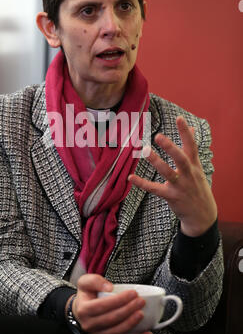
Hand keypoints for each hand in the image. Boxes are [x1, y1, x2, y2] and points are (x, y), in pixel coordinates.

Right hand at [68, 273, 151, 333]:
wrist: (79, 311)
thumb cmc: (85, 295)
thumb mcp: (85, 282)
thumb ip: (95, 280)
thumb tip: (109, 287)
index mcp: (84, 310)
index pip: (103, 305)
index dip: (119, 300)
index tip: (132, 293)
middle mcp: (89, 324)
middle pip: (111, 319)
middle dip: (128, 310)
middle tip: (140, 301)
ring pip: (117, 331)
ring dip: (131, 323)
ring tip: (141, 313)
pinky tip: (145, 333)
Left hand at [128, 116, 216, 236]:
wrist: (202, 215)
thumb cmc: (197, 186)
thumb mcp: (197, 167)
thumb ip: (191, 148)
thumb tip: (192, 128)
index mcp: (194, 165)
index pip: (191, 146)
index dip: (185, 132)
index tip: (179, 118)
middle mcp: (189, 174)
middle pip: (181, 159)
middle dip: (171, 148)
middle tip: (158, 136)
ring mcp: (180, 186)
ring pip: (168, 173)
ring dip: (157, 162)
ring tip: (145, 151)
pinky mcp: (171, 197)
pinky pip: (155, 189)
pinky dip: (142, 183)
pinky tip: (131, 177)